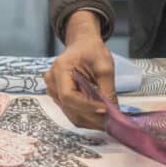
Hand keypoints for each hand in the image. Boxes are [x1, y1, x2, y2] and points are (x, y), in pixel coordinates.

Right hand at [44, 10, 115, 129]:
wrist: (83, 44)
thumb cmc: (92, 50)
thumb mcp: (104, 66)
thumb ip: (107, 90)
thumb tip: (113, 112)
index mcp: (60, 69)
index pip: (69, 95)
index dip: (86, 106)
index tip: (105, 110)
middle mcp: (52, 81)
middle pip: (69, 107)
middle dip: (91, 117)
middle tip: (111, 122)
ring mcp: (53, 90)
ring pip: (71, 113)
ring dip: (89, 120)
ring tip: (107, 121)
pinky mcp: (59, 96)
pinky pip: (71, 111)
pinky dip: (86, 116)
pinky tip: (99, 117)